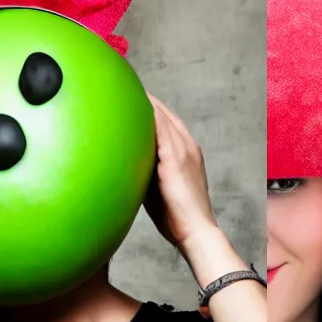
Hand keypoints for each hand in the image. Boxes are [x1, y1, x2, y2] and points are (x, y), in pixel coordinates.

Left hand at [142, 94, 219, 252]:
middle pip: (167, 116)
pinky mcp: (175, 159)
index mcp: (188, 153)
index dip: (155, 111)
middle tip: (131, 90)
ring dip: (149, 105)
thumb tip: (125, 167)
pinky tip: (139, 109)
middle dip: (150, 103)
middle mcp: (188, 146)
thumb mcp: (160, 190)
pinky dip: (152, 118)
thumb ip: (147, 173)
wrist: (196, 230)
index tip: (139, 101)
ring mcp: (184, 151)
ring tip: (131, 93)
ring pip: (164, 119)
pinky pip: (162, 131)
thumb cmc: (177, 216)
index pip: (170, 124)